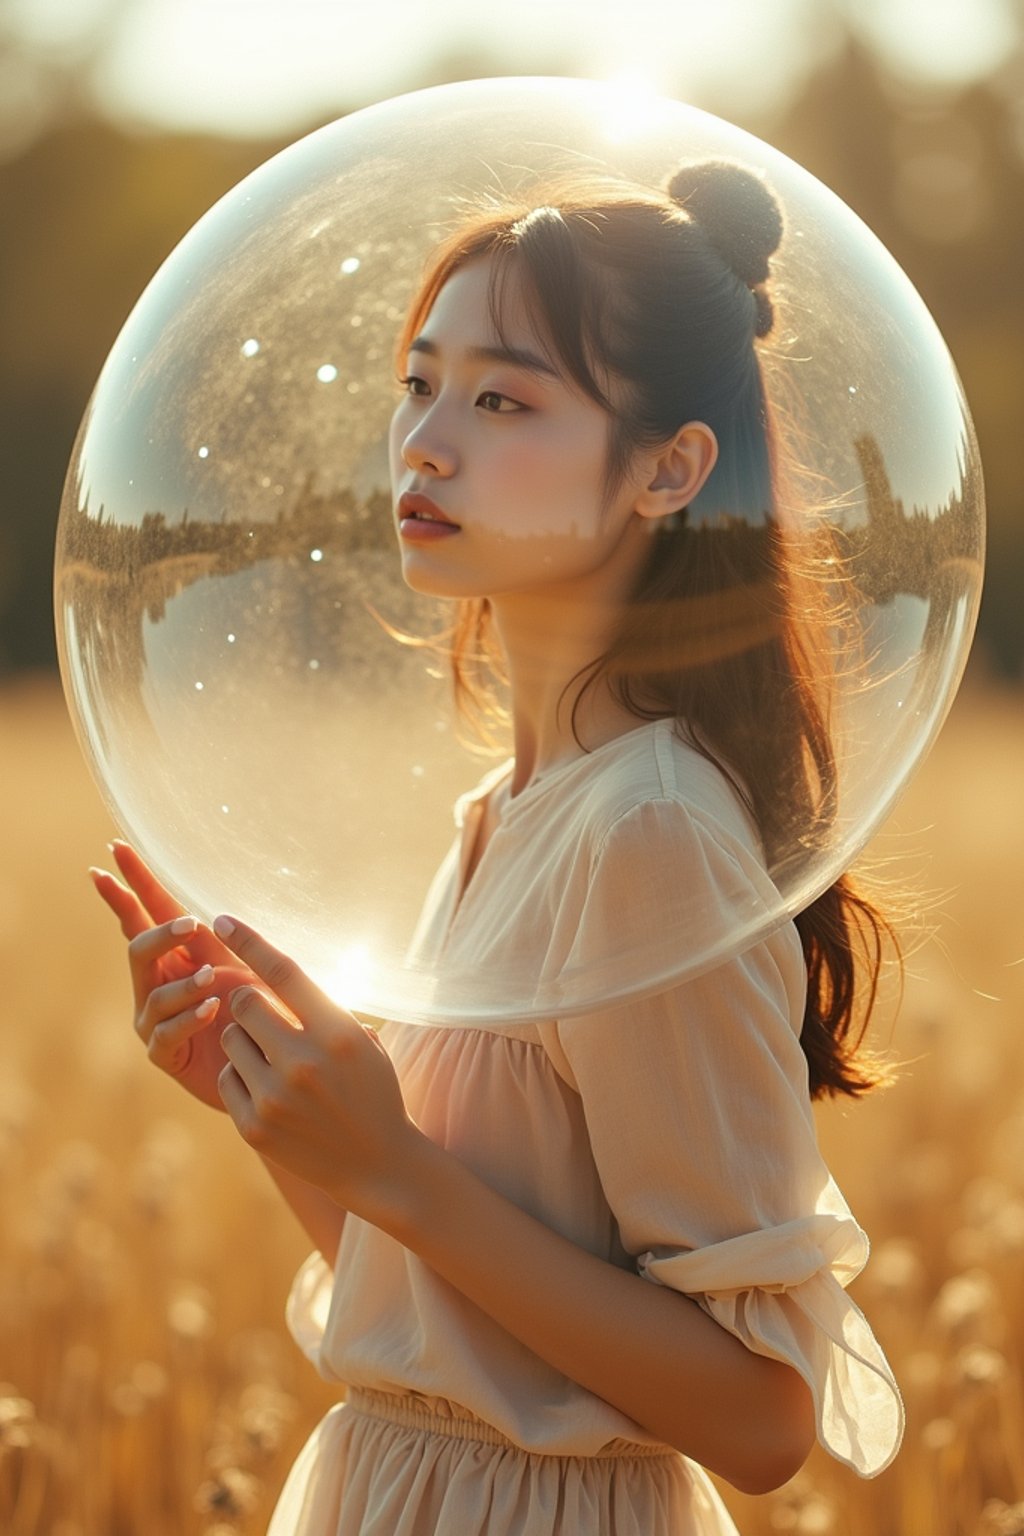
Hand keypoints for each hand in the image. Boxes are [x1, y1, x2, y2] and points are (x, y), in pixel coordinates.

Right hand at [90, 843, 255, 1110]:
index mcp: (175, 956)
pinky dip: (189, 1018)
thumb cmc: (259, 1012)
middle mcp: (156, 985)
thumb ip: (222, 942)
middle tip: (190, 926)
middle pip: (139, 948)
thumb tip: (202, 913)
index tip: (113, 851)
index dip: (129, 885)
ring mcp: (155, 1021)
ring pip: (155, 994)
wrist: (270, 1068)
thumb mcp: (245, 966)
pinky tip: (212, 1009)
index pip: (144, 915)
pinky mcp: (165, 1054)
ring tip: (214, 979)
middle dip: (161, 935)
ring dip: (186, 984)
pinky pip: (167, 1032)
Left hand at [212, 915, 421, 1219]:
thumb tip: (273, 969)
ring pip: (231, 1039)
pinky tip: (271, 1092)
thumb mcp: (363, 1042)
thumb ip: (322, 1007)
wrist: (376, 1164)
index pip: (283, 972)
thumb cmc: (372, 1090)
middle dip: (248, 1000)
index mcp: (338, 1033)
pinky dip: (242, 1076)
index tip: (222, 919)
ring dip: (245, 1040)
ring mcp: (275, 1098)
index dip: (249, 941)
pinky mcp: (253, 1127)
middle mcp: (304, 1062)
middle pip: (244, 1001)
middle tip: (264, 1014)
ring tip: (275, 1061)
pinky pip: (227, 1076)